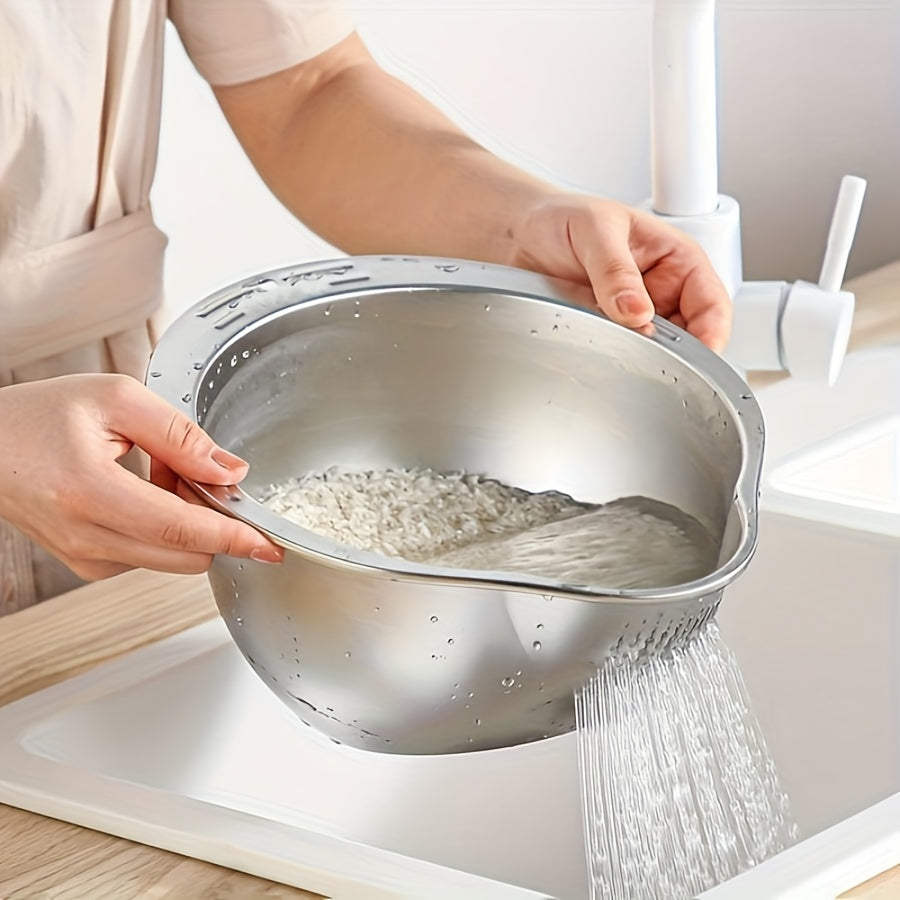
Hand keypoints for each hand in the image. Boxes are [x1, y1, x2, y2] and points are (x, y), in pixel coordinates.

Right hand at [0, 374, 282, 580]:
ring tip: (151, 471)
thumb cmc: (38, 416)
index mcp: (89, 492)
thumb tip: (231, 471)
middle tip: (184, 466)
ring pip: (172, 557)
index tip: (272, 547)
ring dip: (183, 520)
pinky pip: (149, 556)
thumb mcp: (117, 401)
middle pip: (186, 554)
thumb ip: (182, 436)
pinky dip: (161, 528)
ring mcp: (84, 557)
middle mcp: (85, 537)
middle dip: (208, 516)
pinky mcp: (87, 565)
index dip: (235, 537)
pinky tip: (138, 490)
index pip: (182, 529)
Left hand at [509, 194, 731, 351]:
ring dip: (639, 360)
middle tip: (648, 357)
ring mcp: (633, 320)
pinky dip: (611, 362)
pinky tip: (596, 354)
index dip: (713, 332)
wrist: (518, 235)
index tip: (699, 354)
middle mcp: (660, 294)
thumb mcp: (594, 229)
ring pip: (654, 355)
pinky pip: (618, 360)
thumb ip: (615, 269)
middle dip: (674, 355)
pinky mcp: (605, 337)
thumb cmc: (562, 218)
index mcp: (676, 260)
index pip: (712, 303)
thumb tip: (637, 310)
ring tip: (615, 349)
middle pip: (688, 340)